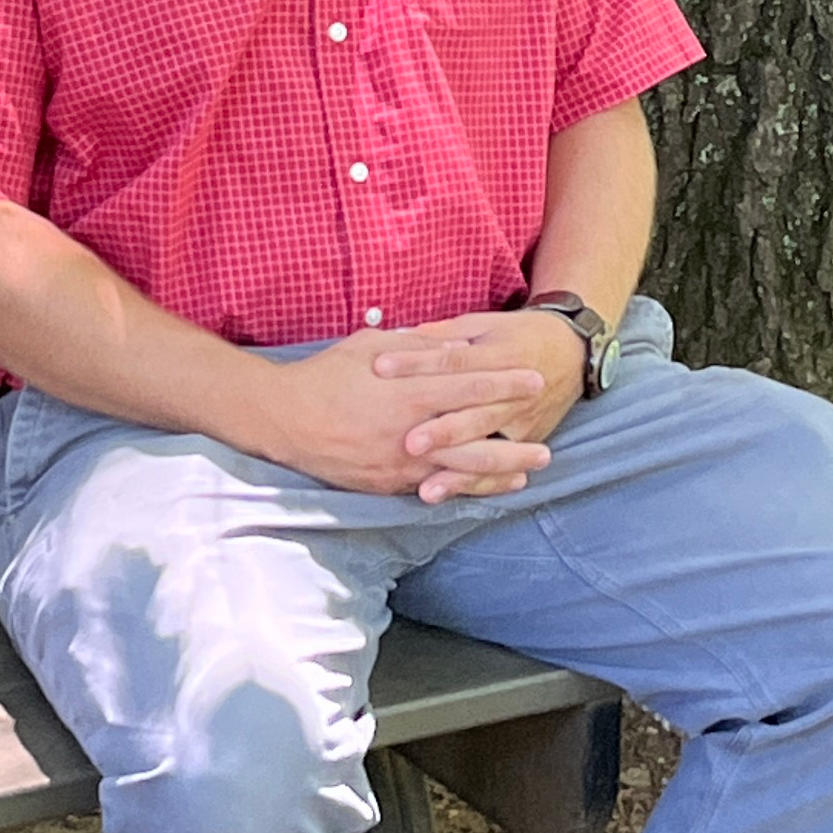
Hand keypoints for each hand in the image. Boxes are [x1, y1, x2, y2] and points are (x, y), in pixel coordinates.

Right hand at [242, 326, 559, 501]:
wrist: (284, 419)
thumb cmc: (325, 375)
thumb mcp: (370, 346)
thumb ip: (417, 348)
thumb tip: (455, 345)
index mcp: (410, 390)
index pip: (470, 385)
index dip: (506, 383)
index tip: (534, 380)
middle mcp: (412, 430)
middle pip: (476, 435)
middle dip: (515, 437)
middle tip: (547, 439)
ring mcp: (402, 462)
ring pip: (462, 469)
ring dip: (500, 470)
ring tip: (529, 470)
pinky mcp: (388, 484)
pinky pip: (434, 487)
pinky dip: (464, 487)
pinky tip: (484, 488)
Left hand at [372, 309, 589, 492]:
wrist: (571, 352)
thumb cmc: (517, 334)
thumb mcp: (482, 324)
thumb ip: (442, 333)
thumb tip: (399, 335)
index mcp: (497, 354)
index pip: (452, 360)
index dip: (416, 363)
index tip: (380, 367)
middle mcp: (513, 392)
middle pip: (473, 413)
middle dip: (441, 431)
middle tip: (408, 444)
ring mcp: (522, 421)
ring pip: (487, 449)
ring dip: (457, 470)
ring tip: (427, 488)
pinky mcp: (526, 441)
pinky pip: (498, 468)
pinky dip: (474, 484)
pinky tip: (449, 494)